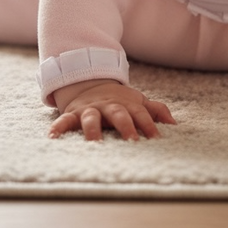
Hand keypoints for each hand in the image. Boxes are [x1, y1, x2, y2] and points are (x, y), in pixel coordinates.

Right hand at [49, 79, 176, 141]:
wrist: (90, 82)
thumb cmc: (119, 99)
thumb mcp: (137, 101)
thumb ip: (155, 110)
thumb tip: (174, 123)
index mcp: (126, 104)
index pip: (141, 114)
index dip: (149, 125)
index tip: (157, 139)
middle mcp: (108, 106)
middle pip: (118, 114)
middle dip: (125, 127)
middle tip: (132, 142)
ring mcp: (90, 109)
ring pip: (91, 118)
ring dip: (93, 130)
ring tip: (95, 144)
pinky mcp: (73, 113)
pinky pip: (64, 120)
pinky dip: (58, 127)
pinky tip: (53, 137)